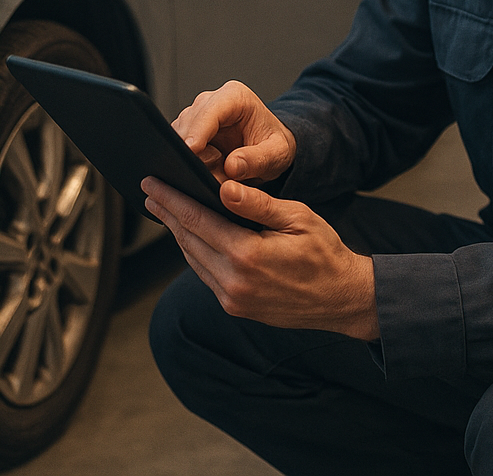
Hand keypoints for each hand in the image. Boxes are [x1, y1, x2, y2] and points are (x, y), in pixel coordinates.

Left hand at [141, 175, 378, 340]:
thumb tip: (224, 188)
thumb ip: (257, 204)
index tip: (151, 183)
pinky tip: (191, 236)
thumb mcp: (298, 218)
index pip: (197, 220)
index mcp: (247, 255)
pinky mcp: (235, 307)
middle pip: (188, 240)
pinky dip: (195, 252)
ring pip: (193, 259)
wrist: (342, 299)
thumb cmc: (325, 254)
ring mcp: (233, 299)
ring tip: (165, 210)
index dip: (171, 199)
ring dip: (178, 233)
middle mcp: (234, 282)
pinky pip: (206, 274)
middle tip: (150, 191)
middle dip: (167, 213)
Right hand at [173, 81, 296, 184]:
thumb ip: (257, 160)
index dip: (198, 130)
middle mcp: (211, 102)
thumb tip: (231, 166)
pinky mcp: (189, 132)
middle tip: (206, 174)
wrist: (270, 149)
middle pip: (188, 123)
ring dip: (190, 158)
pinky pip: (178, 148)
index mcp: (234, 97)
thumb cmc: (273, 145)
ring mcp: (197, 116)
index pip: (210, 111)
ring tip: (213, 173)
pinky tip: (202, 173)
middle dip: (193, 150)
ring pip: (179, 137)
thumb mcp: (277, 154)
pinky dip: (186, 162)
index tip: (191, 149)